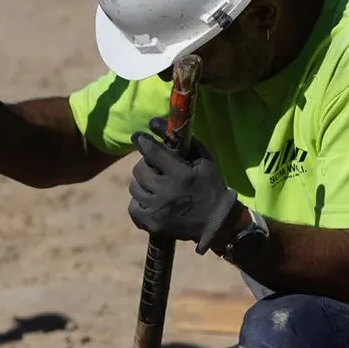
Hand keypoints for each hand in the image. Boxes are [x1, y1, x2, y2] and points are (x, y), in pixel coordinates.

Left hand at [128, 116, 237, 251]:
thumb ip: (181, 141)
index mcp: (180, 174)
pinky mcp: (151, 224)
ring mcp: (157, 210)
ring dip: (143, 185)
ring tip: (156, 187)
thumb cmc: (210, 186)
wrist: (215, 223)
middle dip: (146, 166)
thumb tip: (154, 122)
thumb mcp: (203, 160)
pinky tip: (153, 202)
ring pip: (134, 188)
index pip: (151, 151)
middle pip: (139, 170)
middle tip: (155, 169)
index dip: (142, 141)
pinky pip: (133, 207)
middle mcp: (166, 192)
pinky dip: (140, 203)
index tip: (139, 137)